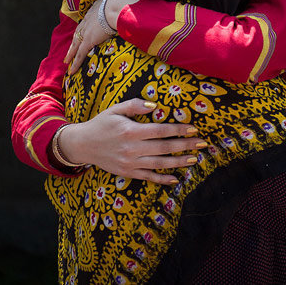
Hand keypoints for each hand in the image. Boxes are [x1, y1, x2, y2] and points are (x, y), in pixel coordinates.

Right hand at [57, 99, 206, 183]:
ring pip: (160, 164)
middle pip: (164, 148)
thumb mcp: (115, 109)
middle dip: (185, 146)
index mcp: (131, 131)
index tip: (194, 128)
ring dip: (179, 162)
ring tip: (195, 159)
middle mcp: (132, 148)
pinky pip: (149, 177)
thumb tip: (156, 106)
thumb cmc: (101, 124)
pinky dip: (163, 179)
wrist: (83, 145)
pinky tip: (176, 178)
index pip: (161, 131)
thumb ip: (135, 105)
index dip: (179, 130)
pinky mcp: (128, 173)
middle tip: (202, 144)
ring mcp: (130, 163)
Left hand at [66, 0, 143, 74]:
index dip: (84, 29)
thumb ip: (119, 5)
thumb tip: (127, 7)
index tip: (82, 33)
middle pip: (78, 34)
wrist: (116, 6)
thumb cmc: (120, 2)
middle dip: (73, 43)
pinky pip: (80, 54)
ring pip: (75, 45)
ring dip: (71, 53)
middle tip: (69, 50)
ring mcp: (86, 31)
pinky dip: (75, 63)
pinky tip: (71, 71)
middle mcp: (87, 20)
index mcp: (94, 10)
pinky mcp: (88, 41)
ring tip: (67, 61)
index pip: (87, 22)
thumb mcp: (117, 1)